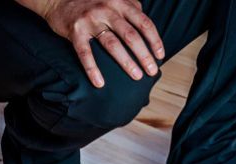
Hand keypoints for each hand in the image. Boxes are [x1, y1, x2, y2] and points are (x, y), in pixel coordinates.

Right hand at [41, 0, 164, 87]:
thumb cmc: (91, 2)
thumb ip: (131, 8)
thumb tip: (148, 28)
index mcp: (120, 3)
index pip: (144, 23)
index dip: (154, 41)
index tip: (160, 56)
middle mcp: (107, 9)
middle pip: (131, 36)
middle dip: (144, 56)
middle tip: (152, 71)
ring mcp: (90, 19)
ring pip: (112, 44)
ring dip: (126, 62)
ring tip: (137, 76)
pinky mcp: (75, 30)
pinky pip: (85, 52)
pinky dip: (92, 69)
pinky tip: (99, 83)